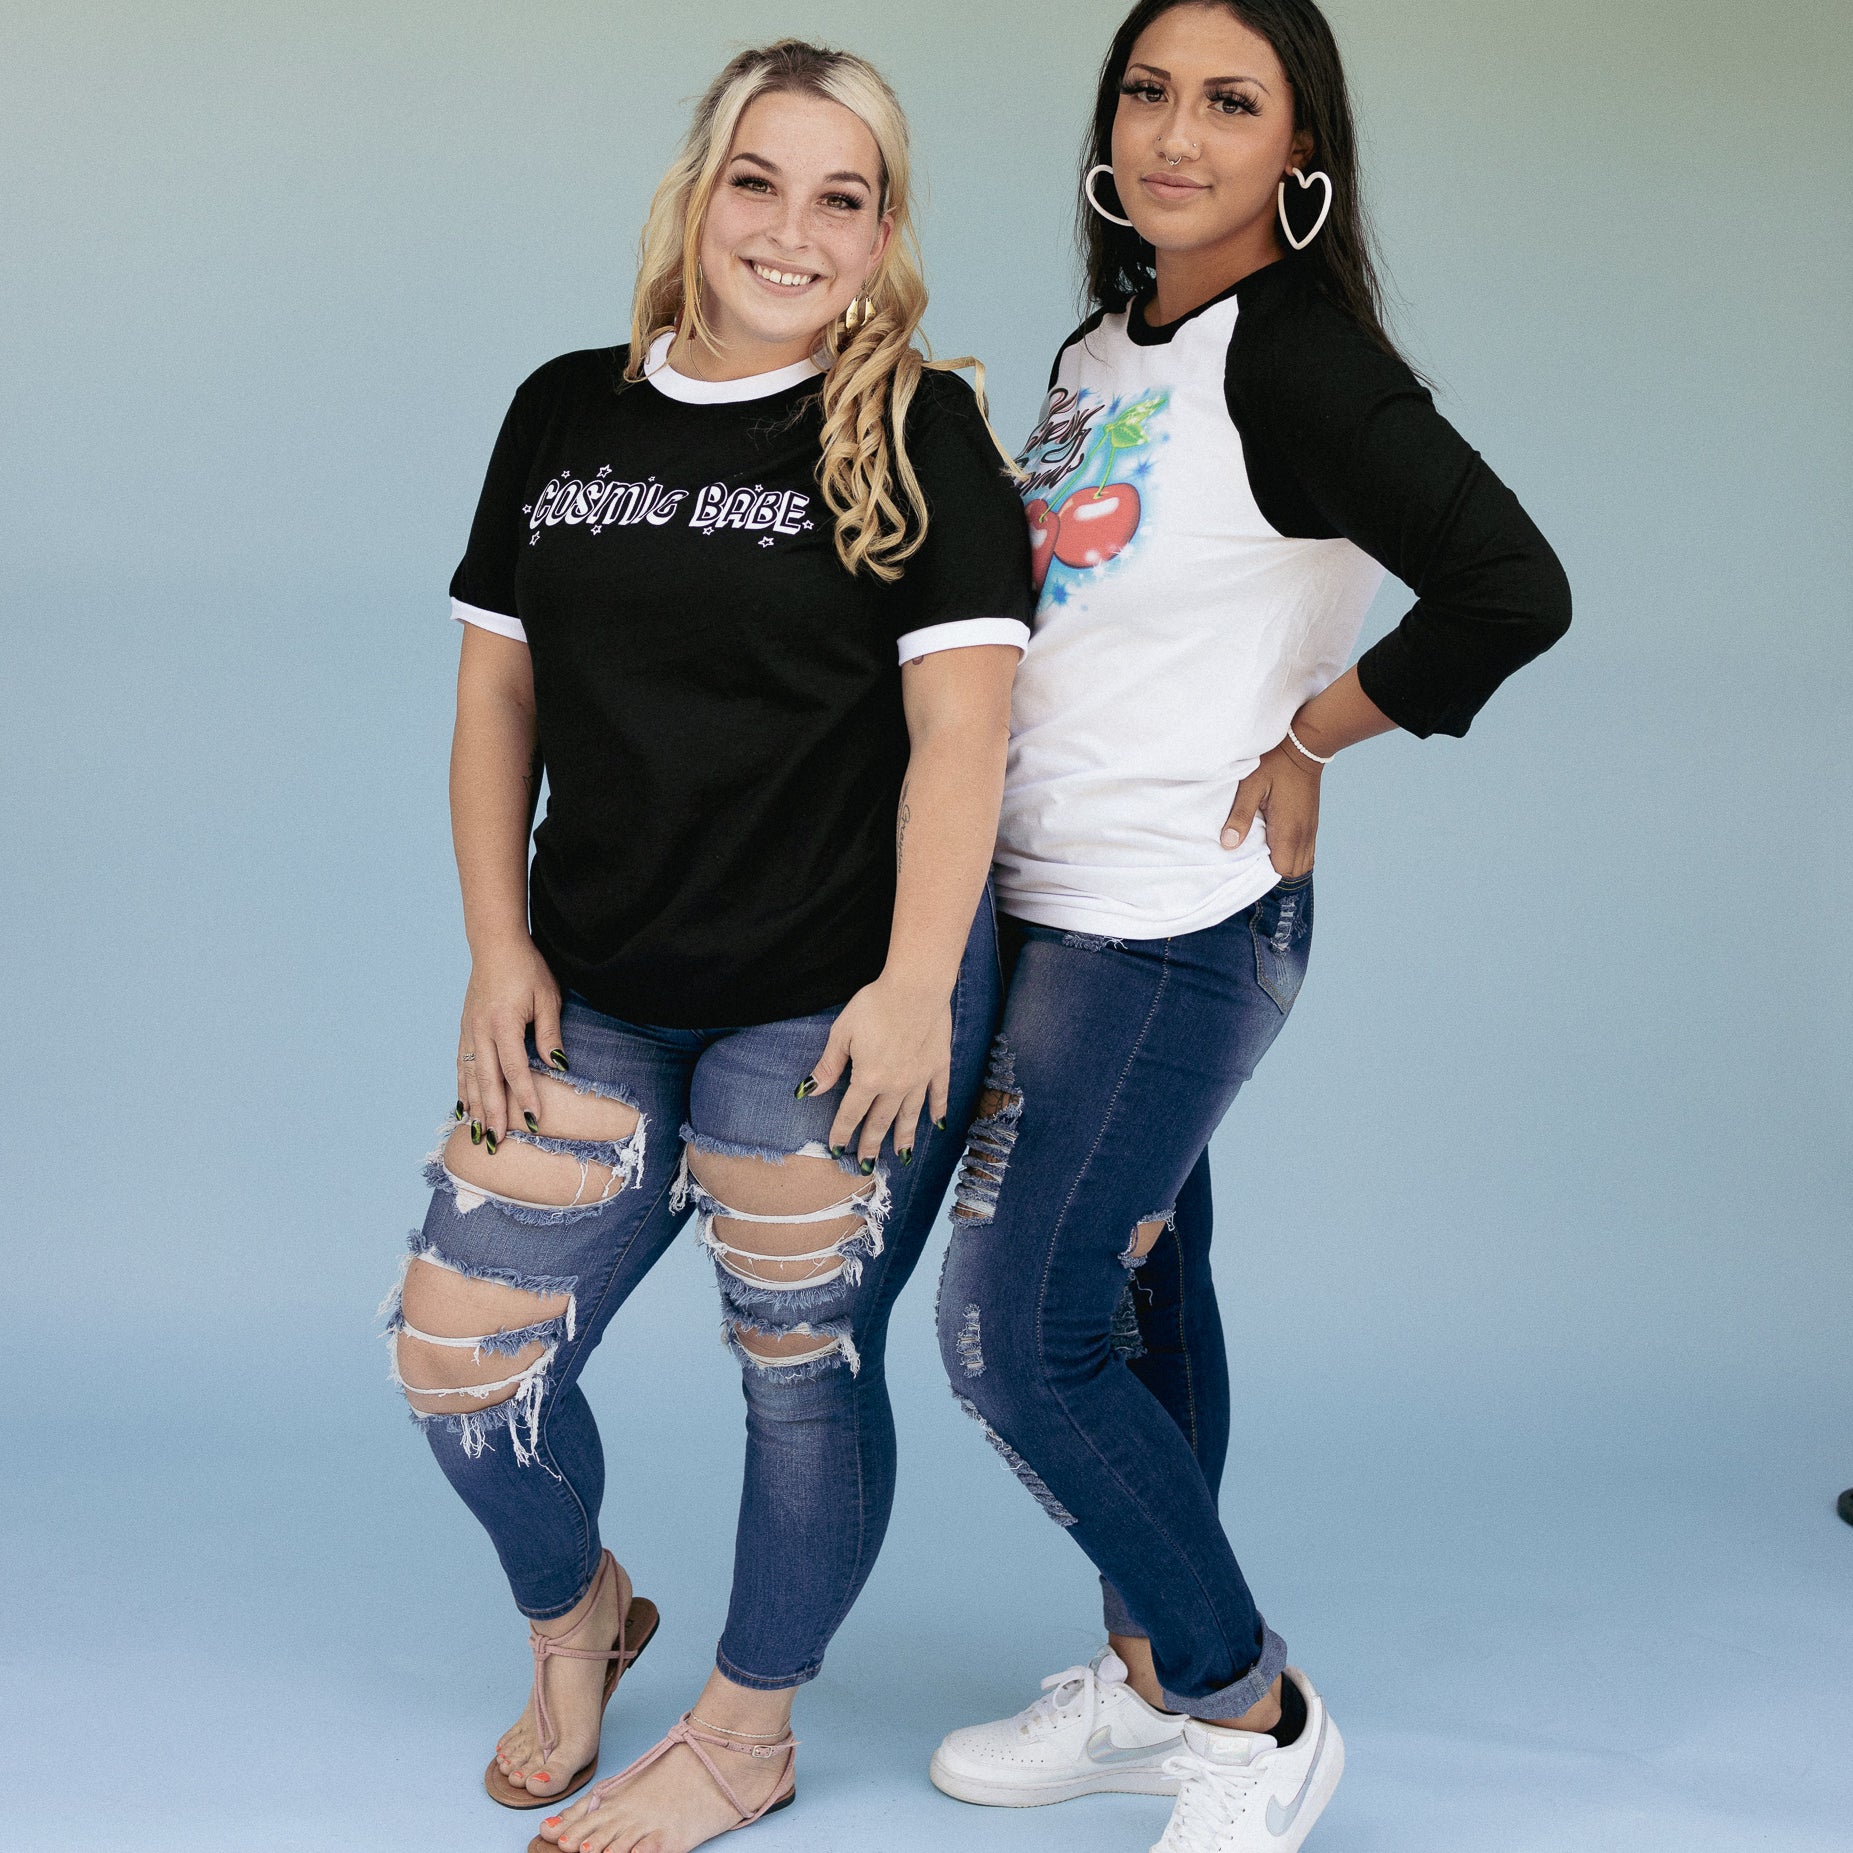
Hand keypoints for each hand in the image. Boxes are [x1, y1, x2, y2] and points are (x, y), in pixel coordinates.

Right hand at [458, 936, 563, 1144]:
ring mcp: (468, 1030)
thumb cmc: (527, 968)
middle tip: (496, 1143)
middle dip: (492, 1114)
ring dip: (474, 1107)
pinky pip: (460, 1064)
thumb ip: (550, 1033)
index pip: (514, 1070)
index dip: (524, 1097)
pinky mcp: (464, 1028)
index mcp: (503, 1023)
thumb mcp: (547, 997)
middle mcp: (480, 1031)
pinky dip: (462, 1087)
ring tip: (478, 1134)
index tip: (532, 1122)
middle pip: (486, 1081)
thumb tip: (558, 1066)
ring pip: (469, 1076)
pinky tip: (464, 1106)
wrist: (495, 944)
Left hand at [801, 977, 951, 1169]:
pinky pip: (938, 1094)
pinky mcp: (939, 1065)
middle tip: (866, 1166)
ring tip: (900, 1157)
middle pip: (880, 1122)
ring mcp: (920, 1078)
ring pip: (909, 1116)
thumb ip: (829, 1066)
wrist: (916, 987)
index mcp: (868, 1079)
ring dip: (903, 1138)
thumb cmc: (874, 1005)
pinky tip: (937, 1124)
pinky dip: (937, 1110)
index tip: (836, 1149)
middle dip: (870, 1145)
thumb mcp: (842, 1033)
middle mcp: (895, 1086)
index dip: (842, 1133)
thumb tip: (811, 1091)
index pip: (851, 1113)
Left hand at [1221, 742, 1320, 878]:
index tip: (1249, 873)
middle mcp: (1303, 835)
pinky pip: (1307, 851)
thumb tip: (1228, 844)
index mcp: (1288, 831)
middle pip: (1295, 873)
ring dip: (1285, 867)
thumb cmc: (1274, 764)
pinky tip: (1276, 850)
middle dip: (1276, 877)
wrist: (1304, 746)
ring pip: (1304, 864)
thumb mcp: (1250, 787)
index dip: (1267, 878)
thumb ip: (1240, 816)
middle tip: (1254, 870)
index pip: (1283, 871)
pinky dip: (1293, 856)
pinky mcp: (1311, 823)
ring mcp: (1310, 829)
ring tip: (1264, 862)